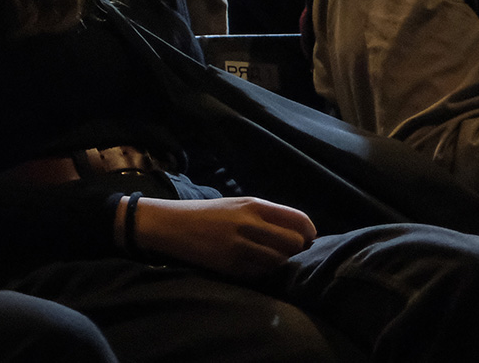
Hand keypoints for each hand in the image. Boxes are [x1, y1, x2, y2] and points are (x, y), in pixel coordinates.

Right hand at [129, 196, 316, 279]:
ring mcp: (240, 245)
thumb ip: (266, 216)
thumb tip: (300, 234)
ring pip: (280, 261)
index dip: (309, 233)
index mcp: (253, 205)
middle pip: (295, 243)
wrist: (169, 224)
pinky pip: (260, 273)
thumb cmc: (206, 214)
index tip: (306, 240)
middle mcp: (249, 223)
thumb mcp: (236, 205)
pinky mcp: (230, 264)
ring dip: (279, 264)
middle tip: (288, 253)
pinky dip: (261, 272)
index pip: (300, 220)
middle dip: (297, 251)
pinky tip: (251, 266)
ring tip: (268, 260)